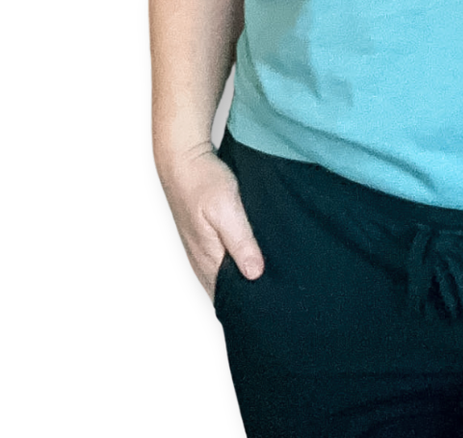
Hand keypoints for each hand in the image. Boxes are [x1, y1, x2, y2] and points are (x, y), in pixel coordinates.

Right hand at [158, 143, 264, 297]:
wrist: (183, 158)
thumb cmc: (202, 181)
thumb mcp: (226, 209)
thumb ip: (240, 241)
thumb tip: (254, 273)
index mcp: (207, 259)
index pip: (228, 298)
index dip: (249, 304)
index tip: (272, 304)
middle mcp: (202, 260)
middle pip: (228, 290)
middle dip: (250, 293)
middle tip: (279, 292)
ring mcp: (202, 248)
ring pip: (226, 274)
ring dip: (244, 276)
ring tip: (272, 276)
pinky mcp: (206, 236)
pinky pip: (224, 258)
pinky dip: (239, 261)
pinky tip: (254, 254)